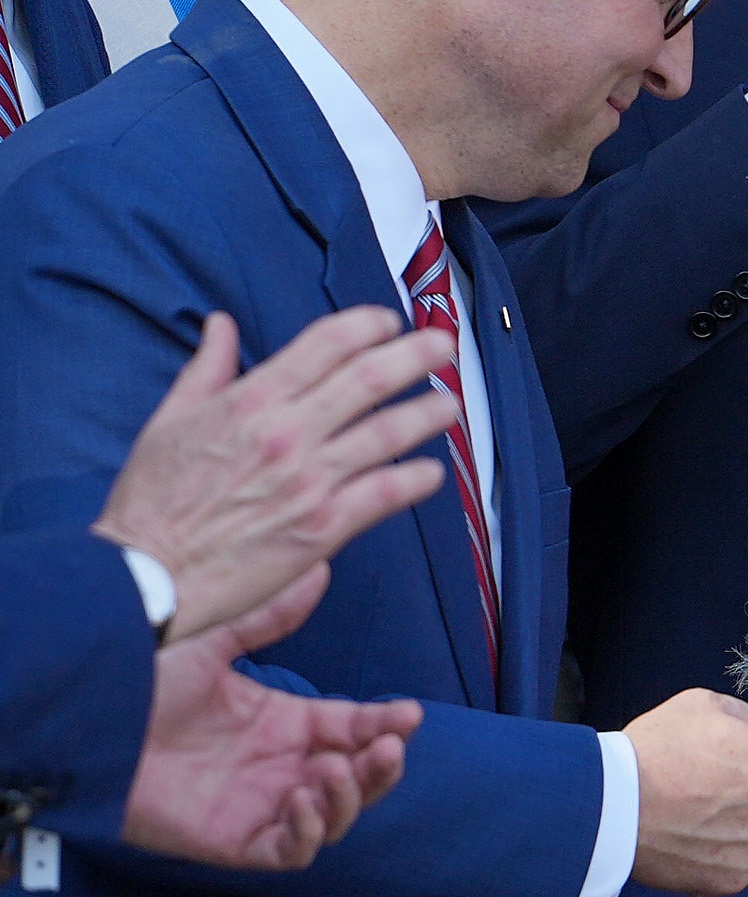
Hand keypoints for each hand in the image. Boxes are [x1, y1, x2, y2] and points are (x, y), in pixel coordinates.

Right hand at [95, 308, 457, 642]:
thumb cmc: (153, 500)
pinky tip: (434, 471)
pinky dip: (419, 479)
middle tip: (443, 346)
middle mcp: (286, 433)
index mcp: (250, 401)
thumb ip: (206, 369)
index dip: (368, 326)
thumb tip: (221, 324)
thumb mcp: (169, 419)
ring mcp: (309, 480)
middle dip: (416, 355)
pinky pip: (387, 494)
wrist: (147, 574)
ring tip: (450, 404)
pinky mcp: (323, 527)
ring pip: (388, 433)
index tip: (390, 322)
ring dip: (428, 413)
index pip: (326, 344)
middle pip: (369, 379)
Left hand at [123, 567, 420, 869]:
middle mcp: (280, 767)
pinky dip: (307, 831)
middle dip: (383, 766)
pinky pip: (291, 851)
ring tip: (333, 770)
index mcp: (284, 724)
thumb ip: (270, 617)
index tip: (410, 713)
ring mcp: (261, 806)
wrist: (93, 724)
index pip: (354, 728)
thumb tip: (317, 570)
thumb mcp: (216, 646)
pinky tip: (298, 799)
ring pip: (335, 818)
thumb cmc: (142, 686)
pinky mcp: (235, 841)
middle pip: (359, 778)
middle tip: (388, 746)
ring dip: (349, 798)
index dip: (387, 723)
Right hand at [623, 689, 747, 896]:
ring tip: (684, 808)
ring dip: (729, 822)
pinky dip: (712, 852)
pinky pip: (731, 861)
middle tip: (700, 779)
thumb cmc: (655, 750)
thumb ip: (745, 721)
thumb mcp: (704, 706)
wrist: (609, 807)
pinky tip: (683, 836)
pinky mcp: (730, 880)